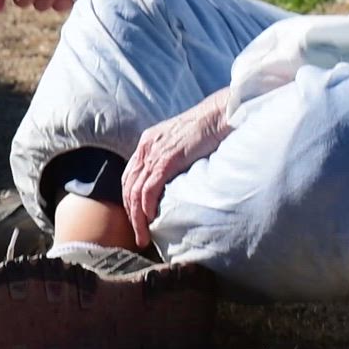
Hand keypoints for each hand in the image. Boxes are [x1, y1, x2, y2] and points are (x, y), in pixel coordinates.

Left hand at [122, 89, 232, 247]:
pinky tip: (150, 219)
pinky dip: (146, 206)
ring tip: (143, 235)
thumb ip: (174, 159)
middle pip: (127, 186)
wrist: (221, 113)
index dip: (130, 199)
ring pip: (135, 191)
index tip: (137, 218)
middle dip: (130, 214)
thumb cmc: (209, 128)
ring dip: (137, 217)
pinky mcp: (167, 159)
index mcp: (147, 143)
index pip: (130, 176)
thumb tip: (176, 181)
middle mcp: (145, 147)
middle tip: (138, 234)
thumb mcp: (183, 143)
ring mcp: (154, 153)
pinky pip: (149, 188)